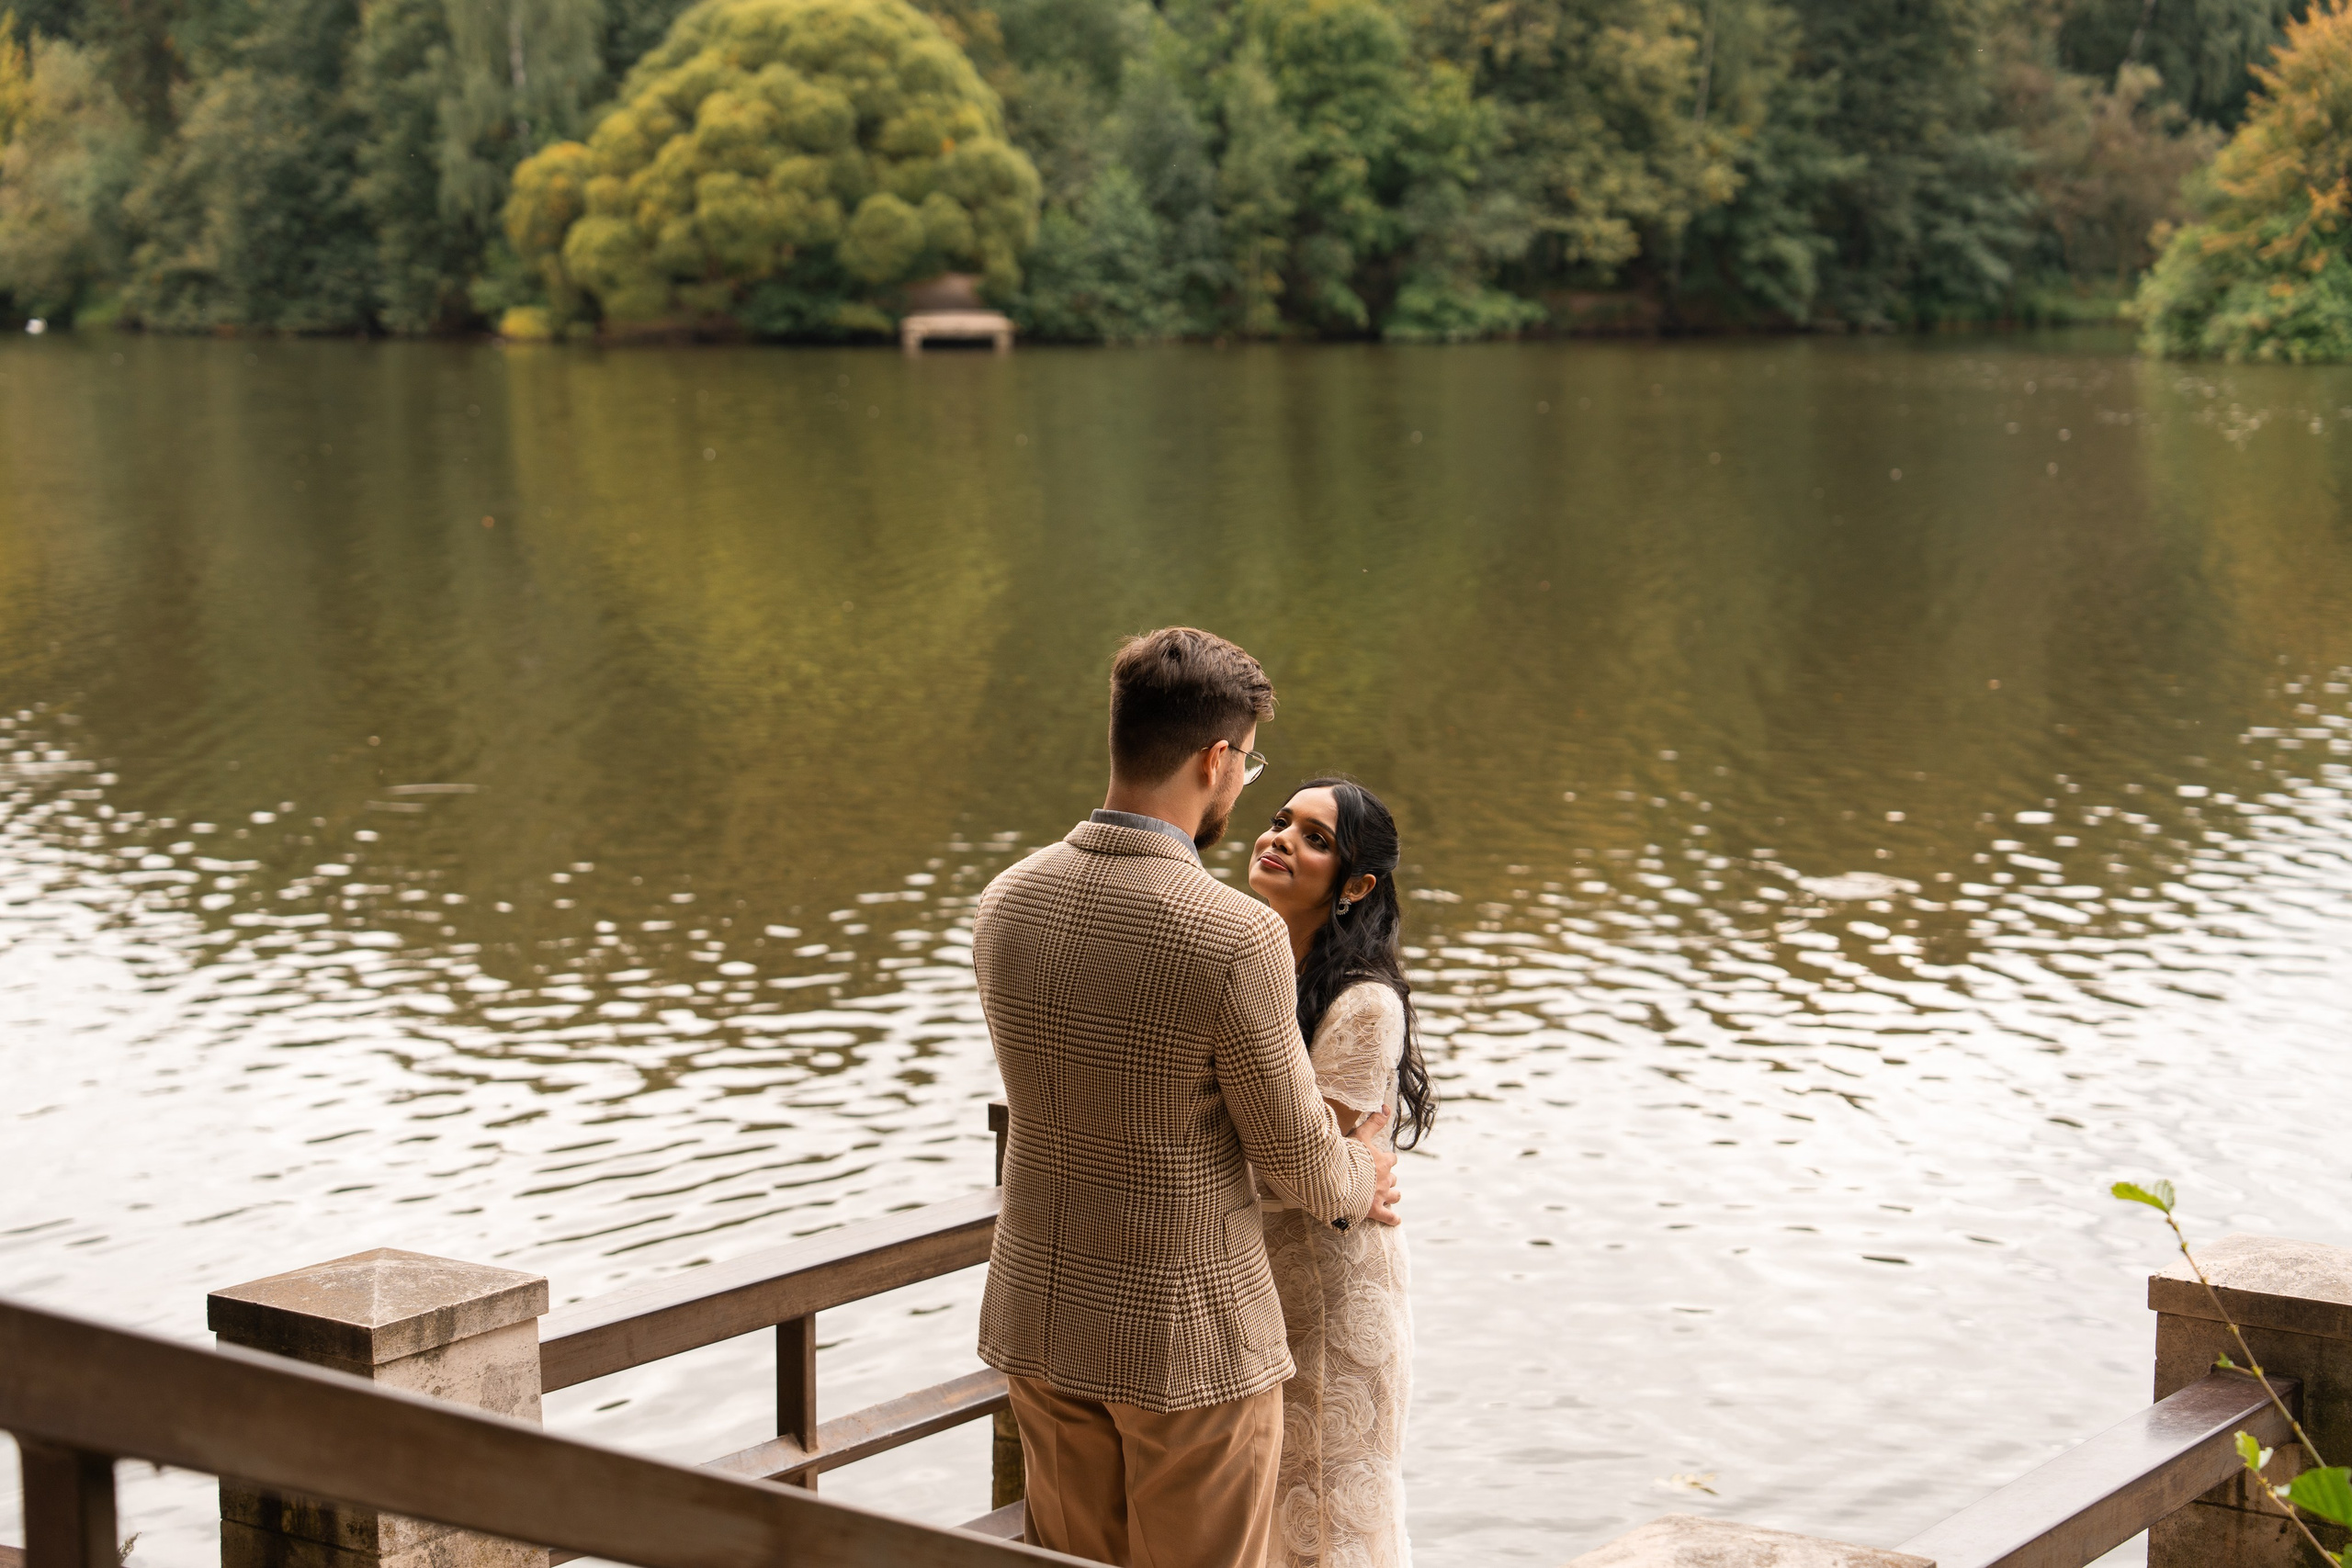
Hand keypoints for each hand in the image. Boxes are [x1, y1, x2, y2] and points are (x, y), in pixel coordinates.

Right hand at [1349, 1109, 1401, 1226]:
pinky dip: (1393, 1218)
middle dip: (1387, 1177)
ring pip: (1395, 1195)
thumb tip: (1386, 1106)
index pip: (1391, 1159)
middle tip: (1376, 1178)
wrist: (1336, 1181)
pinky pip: (1390, 1217)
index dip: (1386, 1159)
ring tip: (1386, 1195)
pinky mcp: (1375, 1210)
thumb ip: (1373, 1121)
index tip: (1378, 1160)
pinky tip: (1395, 1219)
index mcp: (1382, 1161)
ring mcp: (1381, 1195)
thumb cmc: (1347, 1157)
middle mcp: (1385, 1178)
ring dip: (1392, 1194)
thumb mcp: (1360, 1135)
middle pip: (1393, 1178)